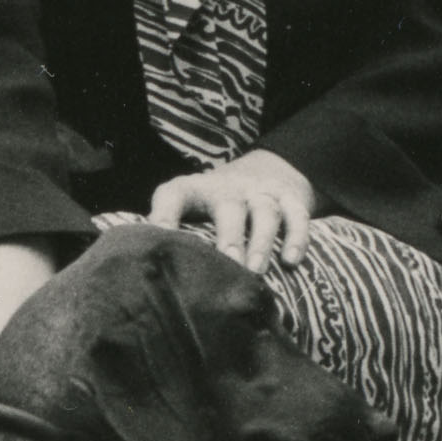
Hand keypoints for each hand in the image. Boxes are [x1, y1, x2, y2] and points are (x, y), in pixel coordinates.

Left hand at [144, 149, 321, 276]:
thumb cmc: (214, 205)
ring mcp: (261, 192)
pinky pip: (297, 215)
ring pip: (265, 211)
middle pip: (229, 206)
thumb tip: (144, 268)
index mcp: (194, 190)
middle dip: (229, 236)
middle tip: (228, 263)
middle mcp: (228, 188)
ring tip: (257, 271)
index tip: (159, 238)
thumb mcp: (190, 208)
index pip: (173, 194)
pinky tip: (292, 262)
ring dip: (262, 241)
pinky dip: (297, 237)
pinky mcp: (290, 198)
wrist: (264, 170)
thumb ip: (170, 230)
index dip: (164, 215)